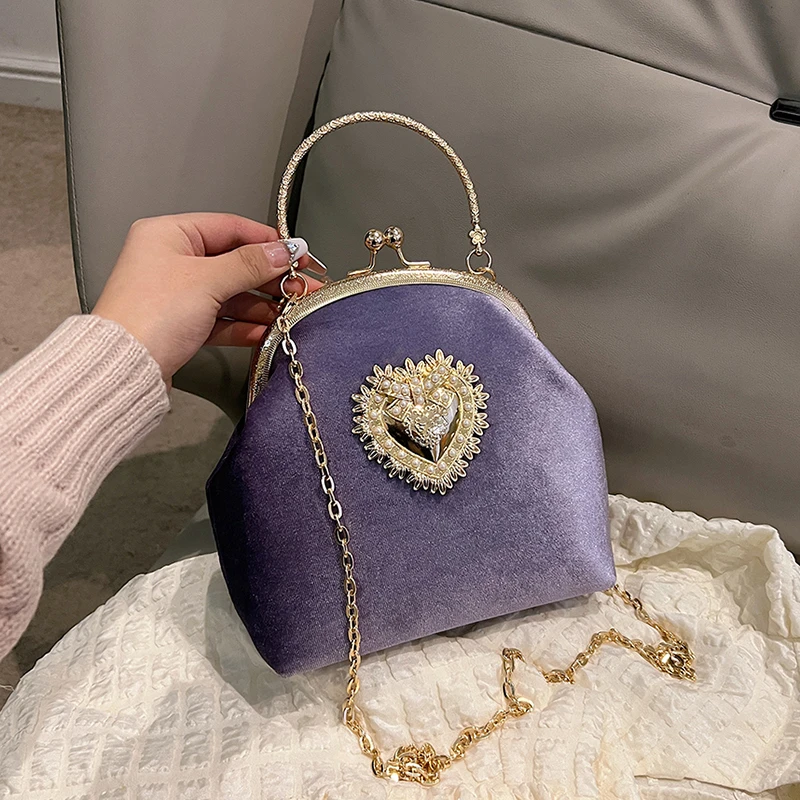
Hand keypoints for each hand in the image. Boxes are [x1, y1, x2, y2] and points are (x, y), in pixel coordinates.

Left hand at [92, 213, 322, 384]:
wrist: (124, 368)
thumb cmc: (149, 316)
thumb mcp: (208, 280)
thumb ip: (251, 264)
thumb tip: (284, 250)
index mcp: (168, 234)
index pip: (230, 228)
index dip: (268, 241)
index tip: (298, 254)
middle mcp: (171, 260)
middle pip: (234, 262)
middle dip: (271, 278)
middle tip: (303, 287)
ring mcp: (177, 294)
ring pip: (231, 293)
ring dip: (262, 304)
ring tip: (292, 312)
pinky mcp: (182, 324)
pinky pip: (222, 319)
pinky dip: (245, 325)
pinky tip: (267, 330)